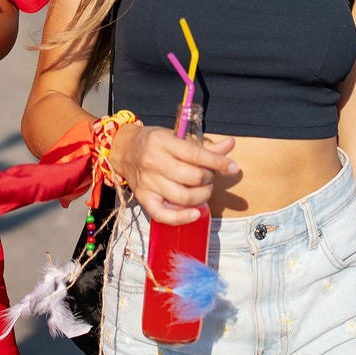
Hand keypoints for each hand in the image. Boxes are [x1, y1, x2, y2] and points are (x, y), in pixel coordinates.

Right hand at [118, 123, 238, 225]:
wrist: (122, 150)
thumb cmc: (153, 142)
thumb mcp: (176, 136)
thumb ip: (203, 145)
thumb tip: (230, 145)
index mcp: (162, 142)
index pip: (196, 155)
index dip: (218, 163)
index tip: (232, 167)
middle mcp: (153, 162)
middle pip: (193, 177)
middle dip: (209, 179)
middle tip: (209, 176)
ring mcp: (147, 183)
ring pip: (184, 197)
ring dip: (202, 196)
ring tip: (203, 190)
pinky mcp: (143, 199)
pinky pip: (164, 215)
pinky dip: (183, 218)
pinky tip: (195, 213)